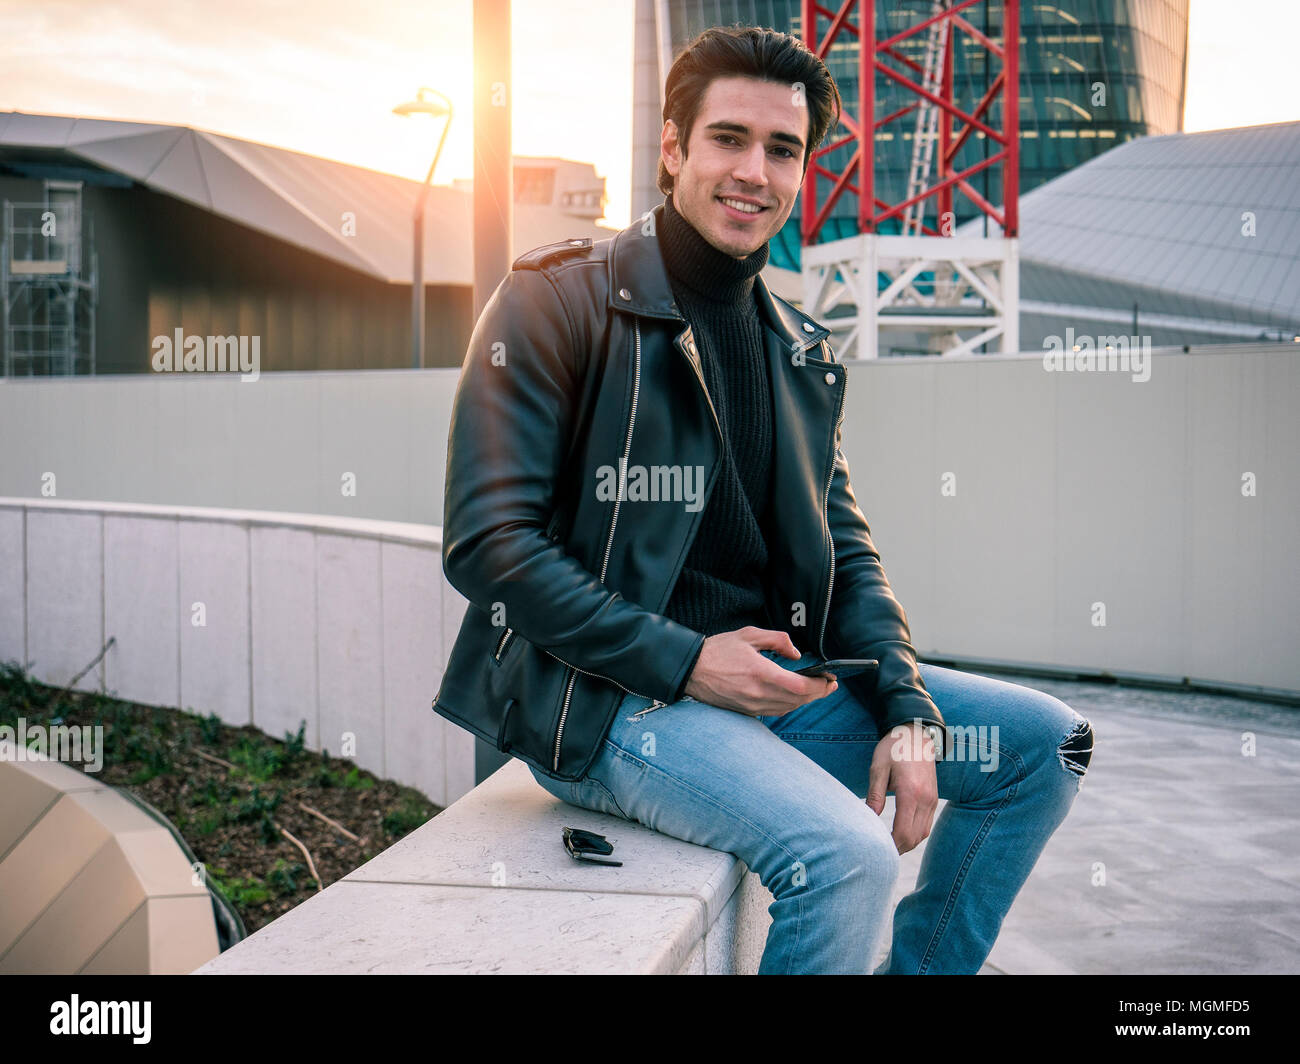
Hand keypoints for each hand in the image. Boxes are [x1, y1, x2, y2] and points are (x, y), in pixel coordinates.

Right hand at [683, 626, 836, 717]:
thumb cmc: (718, 650)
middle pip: (799, 700)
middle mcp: (758, 694)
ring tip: (816, 690)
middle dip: (818, 693)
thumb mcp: (749, 635)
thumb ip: (777, 640)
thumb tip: (795, 654)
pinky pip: (775, 712)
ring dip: (805, 701)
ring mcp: (752, 706)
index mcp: (761, 673)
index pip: (800, 686)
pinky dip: (789, 705)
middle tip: (829, 684)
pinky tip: (794, 697)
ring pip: (789, 708)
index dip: (820, 685)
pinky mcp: (746, 712)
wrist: (690, 670)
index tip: (830, 678)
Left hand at [865, 723, 937, 852]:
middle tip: (879, 851)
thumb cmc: (893, 748)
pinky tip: (900, 833)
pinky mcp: (934, 798)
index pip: (903, 832)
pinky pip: (927, 825)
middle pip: (914, 838)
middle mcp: (925, 799)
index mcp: (910, 793)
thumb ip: (875, 796)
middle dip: (897, 848)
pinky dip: (915, 834)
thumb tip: (868, 820)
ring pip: (923, 834)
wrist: (916, 732)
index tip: (877, 849)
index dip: (891, 846)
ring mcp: (932, 800)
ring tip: (888, 845)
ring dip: (907, 843)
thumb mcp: (878, 768)